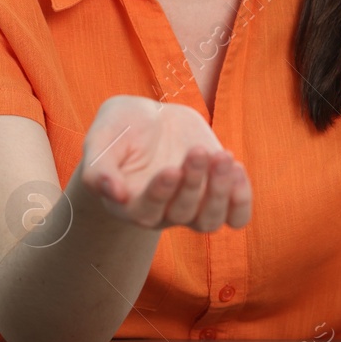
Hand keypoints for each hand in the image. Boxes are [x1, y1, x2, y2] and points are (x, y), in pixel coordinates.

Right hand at [78, 95, 251, 231]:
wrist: (148, 121)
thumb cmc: (118, 129)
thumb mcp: (100, 140)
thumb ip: (99, 169)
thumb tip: (114, 193)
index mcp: (130, 206)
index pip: (148, 212)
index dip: (161, 193)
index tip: (171, 169)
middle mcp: (161, 213)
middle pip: (183, 213)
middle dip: (193, 182)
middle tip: (197, 151)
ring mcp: (191, 207)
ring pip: (210, 221)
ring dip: (220, 192)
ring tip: (223, 157)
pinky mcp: (213, 194)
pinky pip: (235, 216)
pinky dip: (241, 200)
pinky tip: (236, 168)